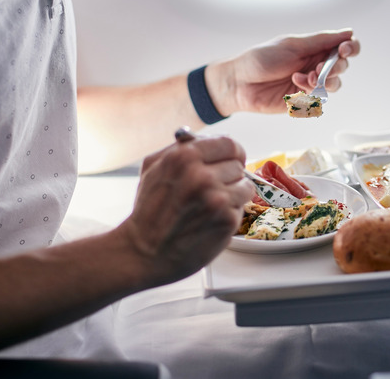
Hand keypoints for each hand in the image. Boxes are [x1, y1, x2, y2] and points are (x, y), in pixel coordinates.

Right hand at [120, 134, 252, 286]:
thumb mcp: (153, 167)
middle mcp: (202, 175)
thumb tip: (207, 138)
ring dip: (233, 195)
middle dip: (228, 176)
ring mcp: (216, 198)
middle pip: (238, 164)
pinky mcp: (227, 220)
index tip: (229, 160)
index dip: (231, 153)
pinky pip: (242, 208)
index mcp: (184, 156)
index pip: (229, 143)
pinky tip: (211, 220)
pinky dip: (230, 213)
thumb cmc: (149, 211)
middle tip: (213, 189)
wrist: (144, 252)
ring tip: (211, 205)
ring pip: (245, 186)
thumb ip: (180, 148)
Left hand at [207, 29, 360, 115]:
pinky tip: (295, 84)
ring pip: (334, 85)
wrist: (239, 83)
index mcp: (314, 48)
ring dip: (324, 80)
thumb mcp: (292, 45)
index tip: (345, 50)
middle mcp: (315, 65)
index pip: (343, 46)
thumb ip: (321, 41)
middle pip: (342, 67)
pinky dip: (311, 92)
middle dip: (336, 67)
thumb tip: (348, 32)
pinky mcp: (303, 101)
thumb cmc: (261, 59)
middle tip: (319, 67)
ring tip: (305, 77)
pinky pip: (319, 99)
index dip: (351, 48)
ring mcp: (309, 84)